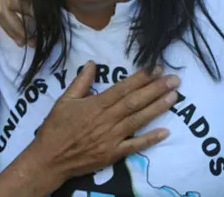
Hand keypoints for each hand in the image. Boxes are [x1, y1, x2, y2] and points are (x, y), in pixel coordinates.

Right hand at [18, 62, 178, 188]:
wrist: (49, 160)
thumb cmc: (55, 128)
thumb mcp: (64, 101)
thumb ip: (81, 82)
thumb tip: (93, 63)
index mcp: (96, 104)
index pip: (123, 88)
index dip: (142, 78)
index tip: (157, 68)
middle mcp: (106, 119)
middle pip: (135, 101)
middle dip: (156, 89)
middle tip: (174, 79)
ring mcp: (111, 137)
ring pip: (138, 120)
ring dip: (157, 108)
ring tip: (174, 97)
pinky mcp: (113, 154)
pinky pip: (134, 146)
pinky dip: (150, 139)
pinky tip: (165, 131)